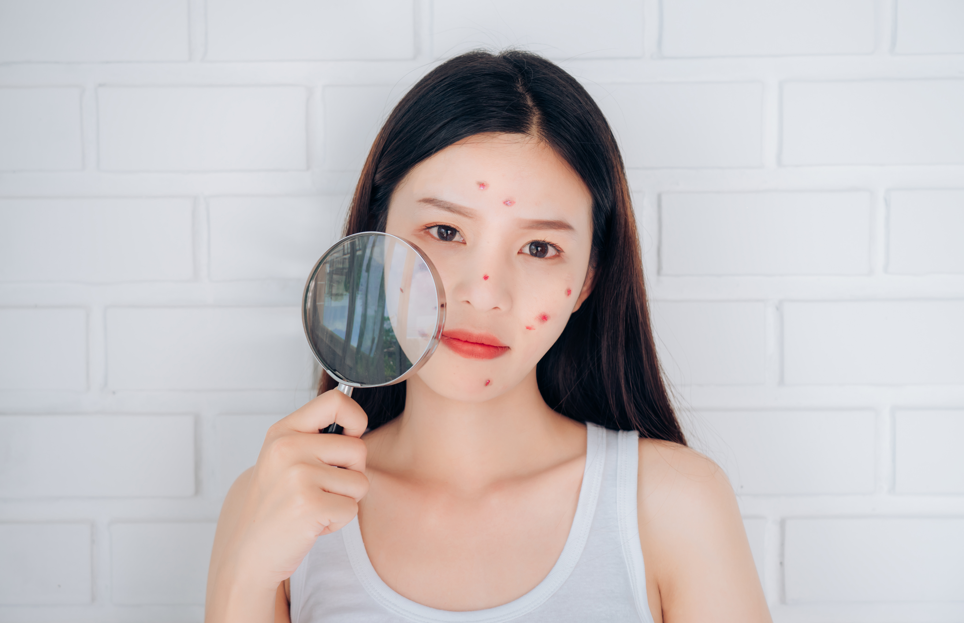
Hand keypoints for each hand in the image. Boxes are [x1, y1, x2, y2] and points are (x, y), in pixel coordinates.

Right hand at [222, 390, 369, 589]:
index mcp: (283, 432)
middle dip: (350, 474)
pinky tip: (312, 523)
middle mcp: (288, 448)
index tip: (352, 436)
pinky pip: (352, 509)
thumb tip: (358, 424)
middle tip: (320, 489)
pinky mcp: (309, 505)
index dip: (356, 418)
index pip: (336, 400)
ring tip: (313, 506)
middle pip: (358, 448)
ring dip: (344, 500)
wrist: (248, 552)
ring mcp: (298, 476)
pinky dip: (338, 521)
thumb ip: (314, 438)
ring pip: (360, 482)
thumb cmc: (274, 505)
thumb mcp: (284, 458)